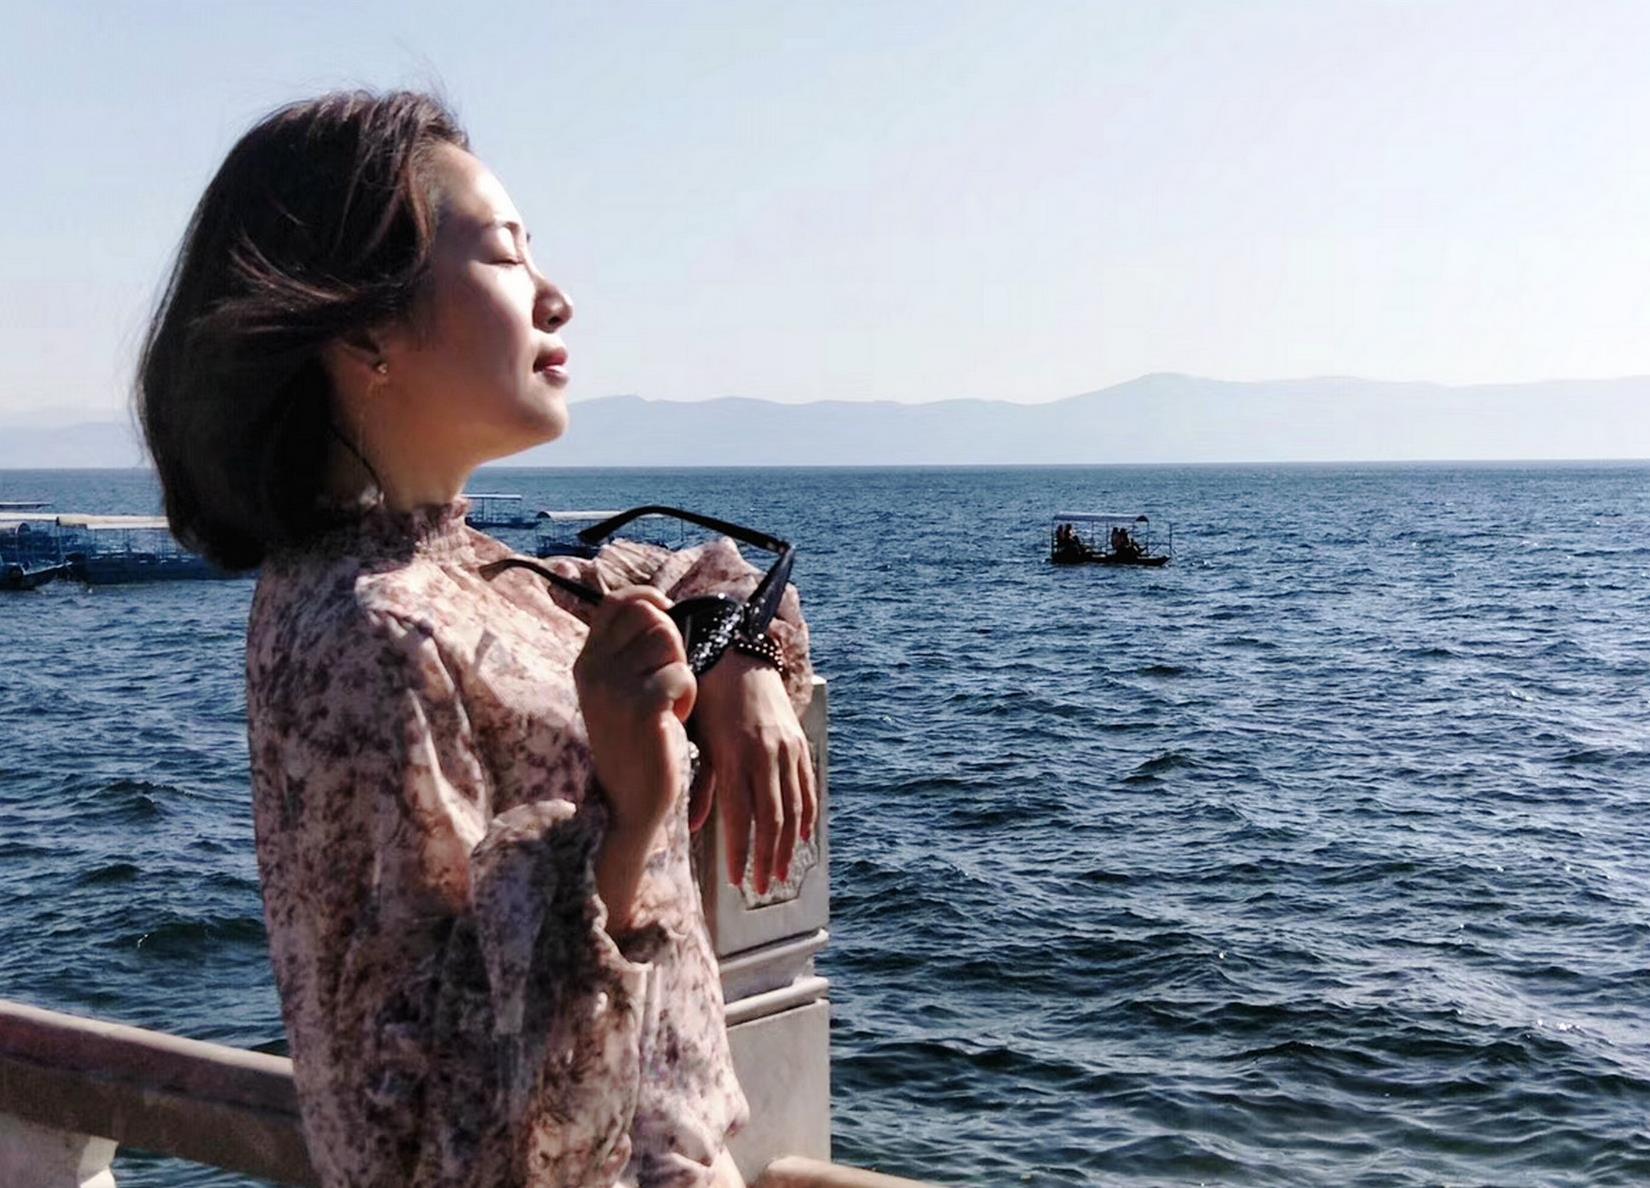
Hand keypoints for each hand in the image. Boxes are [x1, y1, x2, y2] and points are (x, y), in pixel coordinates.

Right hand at [574, 585, 696, 837]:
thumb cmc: (634, 742)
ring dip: (682, 672)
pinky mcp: (641, 706)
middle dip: (673, 645)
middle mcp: (593, 670)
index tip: (668, 610)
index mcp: (585, 662)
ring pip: (670, 643)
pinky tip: (674, 721)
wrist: (628, 801)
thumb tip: (656, 604)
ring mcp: (614, 687)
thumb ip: (627, 651)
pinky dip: (688, 696)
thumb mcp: (619, 691)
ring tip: (668, 705)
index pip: (615, 603)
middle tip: (666, 683)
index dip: (647, 598)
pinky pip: (682, 675)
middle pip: (652, 619)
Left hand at [692, 654, 815, 893]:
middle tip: (762, 887)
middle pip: (772, 819)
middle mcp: (765, 755)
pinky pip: (808, 786)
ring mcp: (786, 749)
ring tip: (782, 872)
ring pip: (794, 807)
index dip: (740, 852)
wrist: (738, 655)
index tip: (737, 880)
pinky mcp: (799, 742)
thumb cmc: (707, 700)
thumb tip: (694, 827)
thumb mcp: (696, 740)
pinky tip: (804, 837)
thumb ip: (700, 784)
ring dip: (789, 845)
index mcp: (735, 756)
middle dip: (767, 858)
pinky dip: (808, 814)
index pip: (741, 817)